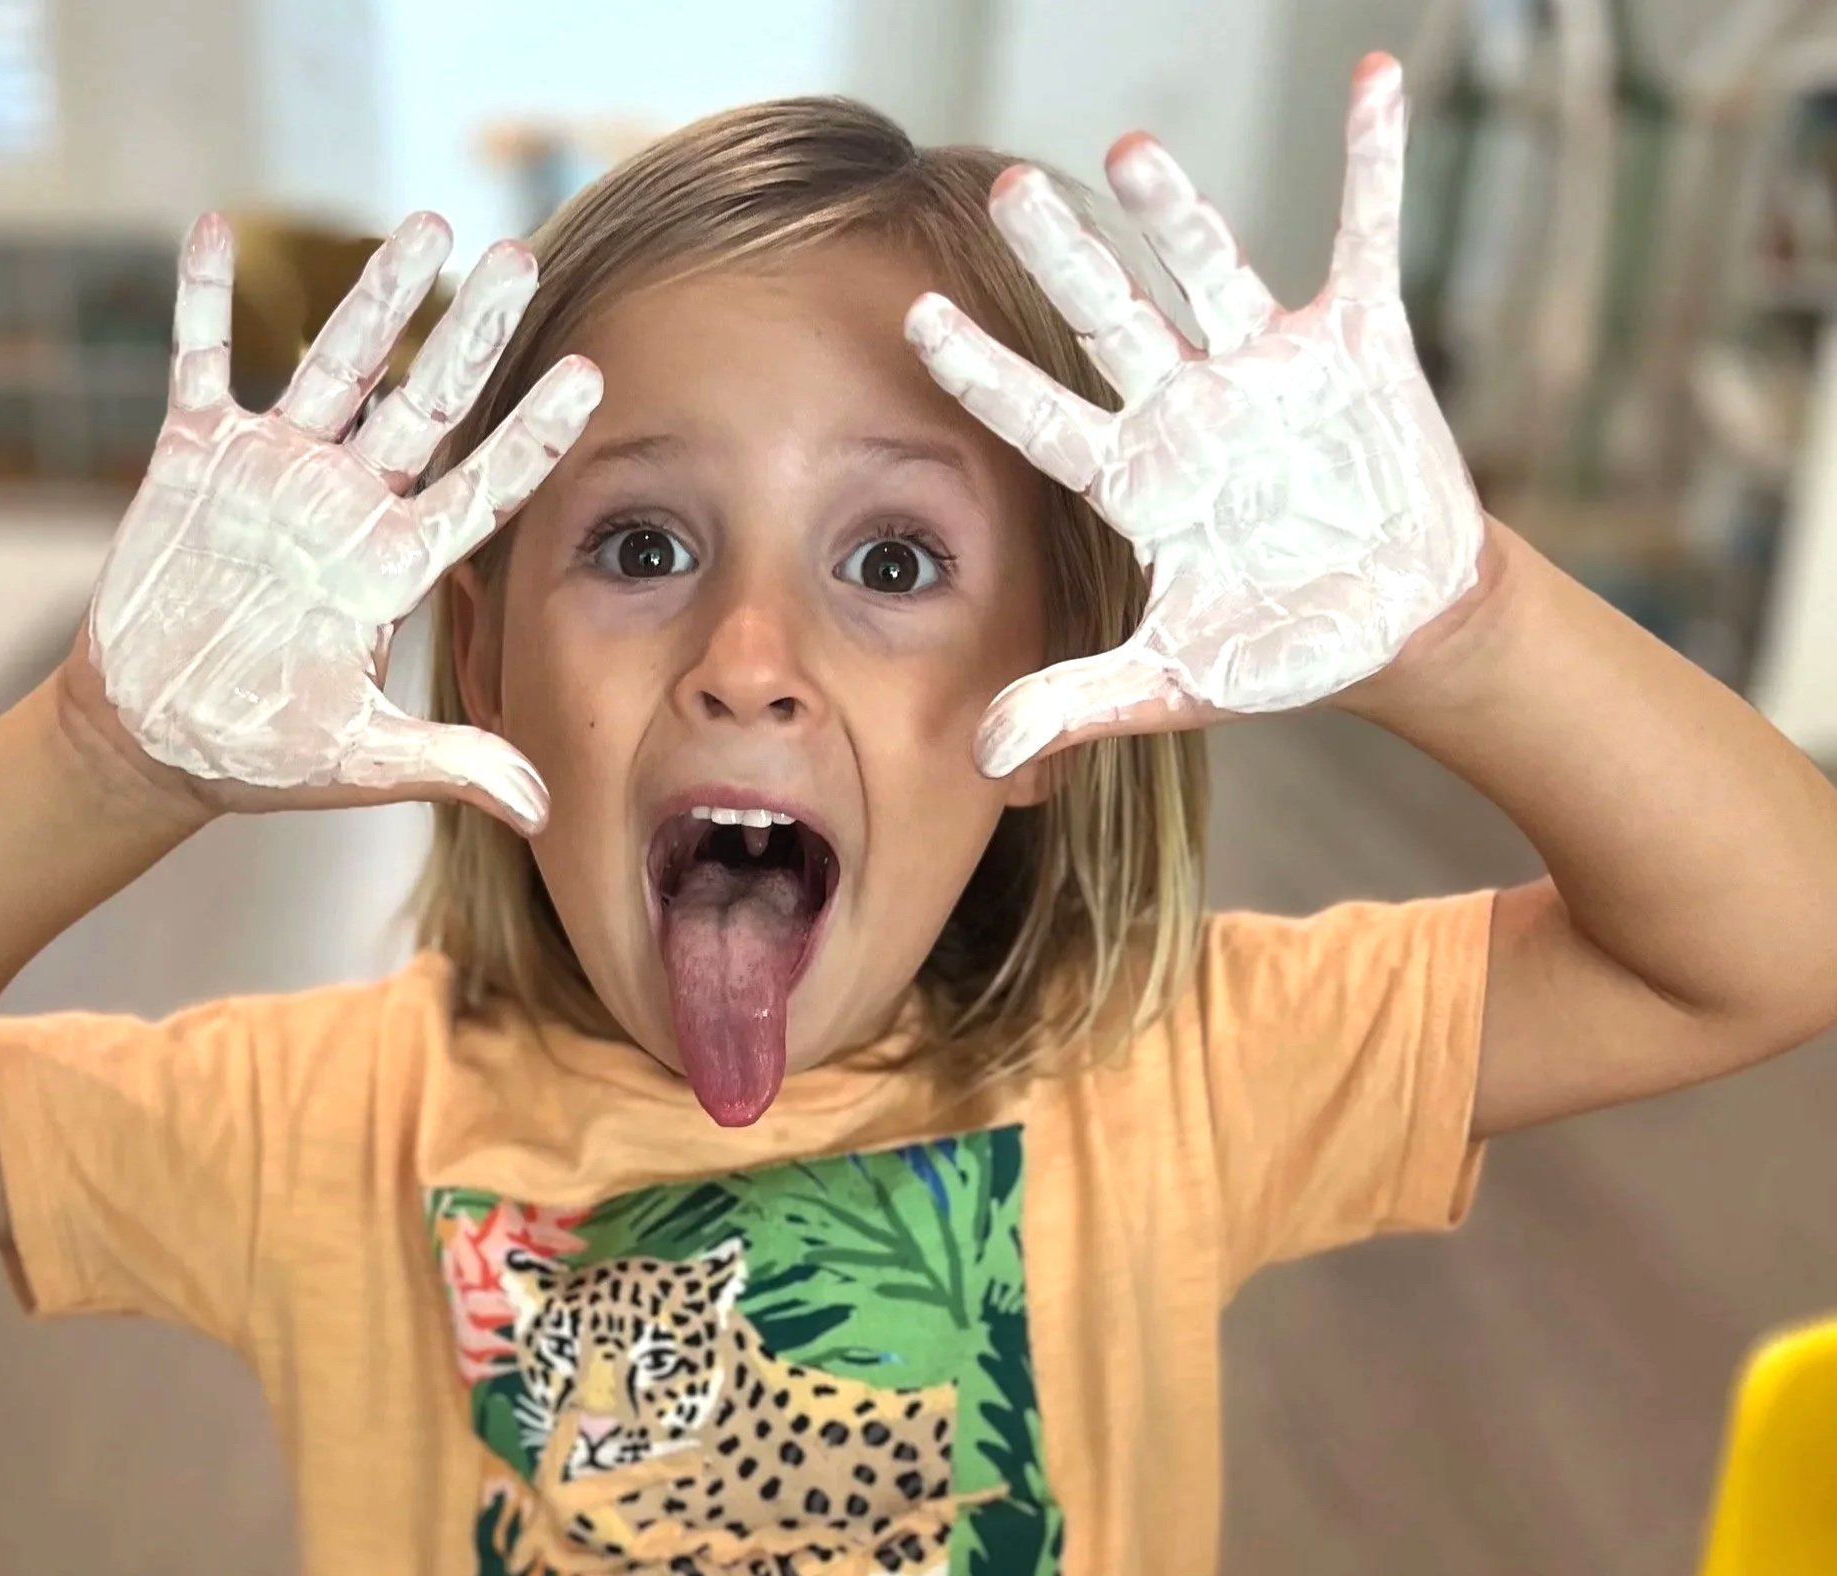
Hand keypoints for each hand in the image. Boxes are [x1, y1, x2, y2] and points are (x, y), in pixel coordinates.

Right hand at [82, 212, 600, 833]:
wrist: (155, 741)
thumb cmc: (261, 754)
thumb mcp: (360, 761)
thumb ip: (450, 765)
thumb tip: (543, 810)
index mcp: (392, 566)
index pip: (482, 486)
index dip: (533, 434)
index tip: (590, 376)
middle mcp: (347, 505)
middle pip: (425, 402)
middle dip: (471, 333)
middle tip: (520, 256)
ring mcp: (274, 473)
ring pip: (336, 364)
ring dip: (377, 296)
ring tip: (425, 227)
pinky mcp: (194, 460)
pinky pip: (199, 362)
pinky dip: (201, 299)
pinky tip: (210, 226)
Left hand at [906, 53, 1482, 780]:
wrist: (1396, 629)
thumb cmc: (1278, 650)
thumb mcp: (1173, 684)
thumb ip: (1079, 703)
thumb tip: (983, 757)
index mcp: (1138, 481)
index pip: (1040, 417)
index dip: (982, 374)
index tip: (916, 319)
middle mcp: (1190, 408)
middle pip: (1109, 323)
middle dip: (1063, 262)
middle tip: (1005, 194)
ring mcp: (1270, 368)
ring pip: (1212, 271)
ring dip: (1178, 215)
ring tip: (1135, 151)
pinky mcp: (1360, 344)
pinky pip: (1366, 237)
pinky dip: (1374, 162)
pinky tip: (1371, 81)